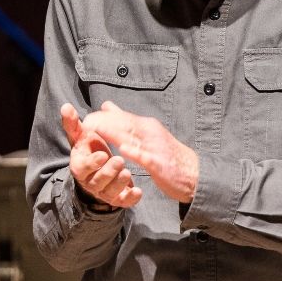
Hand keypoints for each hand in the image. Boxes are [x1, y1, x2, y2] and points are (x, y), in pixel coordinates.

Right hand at [62, 102, 141, 208]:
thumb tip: (65, 106)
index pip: (82, 168)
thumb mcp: (81, 135)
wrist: (97, 168)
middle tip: (120, 161)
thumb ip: (73, 123)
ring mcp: (103, 191)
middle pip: (97, 181)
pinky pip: (122, 202)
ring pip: (109, 192)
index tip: (103, 155)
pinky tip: (138, 191)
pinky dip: (130, 198)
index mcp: (80, 166)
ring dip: (119, 183)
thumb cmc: (89, 148)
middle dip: (108, 172)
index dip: (92, 163)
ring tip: (128, 173)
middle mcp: (90, 181)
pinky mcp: (116, 198)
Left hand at [80, 101, 198, 203]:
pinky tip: (124, 149)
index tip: (87, 117)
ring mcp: (156, 148)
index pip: (122, 118)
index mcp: (146, 127)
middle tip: (86, 121)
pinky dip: (136, 152)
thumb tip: (106, 106)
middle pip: (125, 125)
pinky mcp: (160, 164)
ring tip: (97, 129)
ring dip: (114, 133)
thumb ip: (126, 121)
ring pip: (132, 138)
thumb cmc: (168, 155)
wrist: (194, 174)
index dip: (104, 117)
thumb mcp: (146, 134)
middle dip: (105, 122)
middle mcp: (150, 133)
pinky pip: (146, 157)